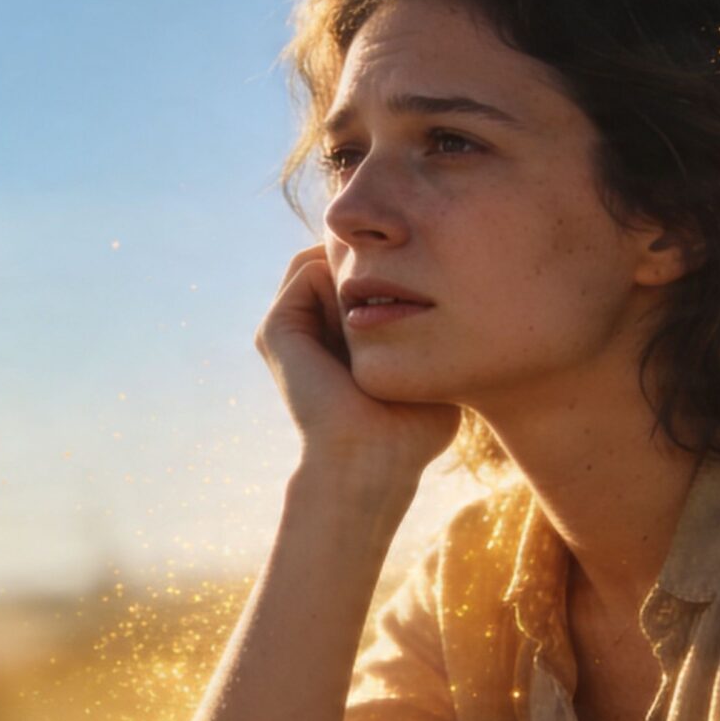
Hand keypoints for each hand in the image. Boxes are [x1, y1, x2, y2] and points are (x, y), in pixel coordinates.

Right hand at [256, 245, 460, 487]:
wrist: (373, 461)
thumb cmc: (412, 430)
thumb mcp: (429, 370)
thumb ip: (428, 332)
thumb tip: (443, 291)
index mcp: (341, 344)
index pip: (363, 280)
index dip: (396, 268)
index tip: (430, 284)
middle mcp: (311, 332)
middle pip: (342, 264)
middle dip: (378, 259)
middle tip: (411, 284)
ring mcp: (290, 328)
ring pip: (323, 259)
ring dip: (358, 265)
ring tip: (387, 297)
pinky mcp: (276, 328)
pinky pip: (306, 267)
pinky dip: (338, 271)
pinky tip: (367, 305)